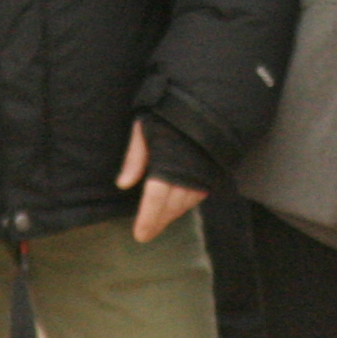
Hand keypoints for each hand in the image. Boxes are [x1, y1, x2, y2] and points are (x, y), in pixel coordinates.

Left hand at [118, 121, 206, 241]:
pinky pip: (199, 195)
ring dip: (172, 214)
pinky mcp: (213, 170)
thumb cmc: (168, 112)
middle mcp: (188, 172)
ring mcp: (203, 173)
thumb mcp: (144, 127)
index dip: (148, 219)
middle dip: (158, 221)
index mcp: (168, 162)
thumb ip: (135, 156)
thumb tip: (123, 185)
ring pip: (186, 203)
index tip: (140, 236)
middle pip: (171, 206)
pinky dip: (186, 204)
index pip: (156, 198)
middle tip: (146, 234)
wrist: (206, 102)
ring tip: (159, 222)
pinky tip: (177, 206)